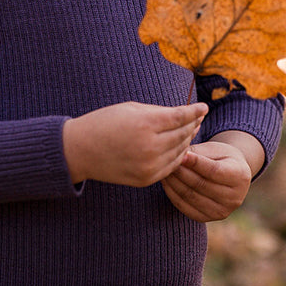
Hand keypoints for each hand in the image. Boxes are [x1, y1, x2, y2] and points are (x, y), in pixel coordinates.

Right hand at [63, 101, 207, 187]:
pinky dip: (178, 156)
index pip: (180, 117)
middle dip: (193, 124)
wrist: (80, 150)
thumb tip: (183, 116)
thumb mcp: (131, 109)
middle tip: (199, 117)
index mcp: (145, 124)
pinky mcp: (146, 179)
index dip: (195, 111)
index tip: (204, 106)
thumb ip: (159, 113)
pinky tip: (180, 147)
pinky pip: (170, 166)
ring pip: (180, 151)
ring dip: (188, 140)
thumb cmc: (105, 122)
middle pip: (183, 134)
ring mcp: (149, 166)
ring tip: (192, 130)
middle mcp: (150, 147)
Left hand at [161, 134, 259, 221]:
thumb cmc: (220, 157)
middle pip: (201, 185)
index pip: (214, 171)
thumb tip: (178, 156)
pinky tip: (166, 182)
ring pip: (191, 196)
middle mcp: (234, 198)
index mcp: (240, 176)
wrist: (230, 175)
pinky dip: (173, 194)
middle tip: (166, 160)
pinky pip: (185, 207)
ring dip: (174, 183)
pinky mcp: (207, 218)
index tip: (180, 154)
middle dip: (181, 172)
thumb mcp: (215, 149)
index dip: (196, 163)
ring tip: (164, 169)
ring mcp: (221, 212)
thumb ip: (199, 153)